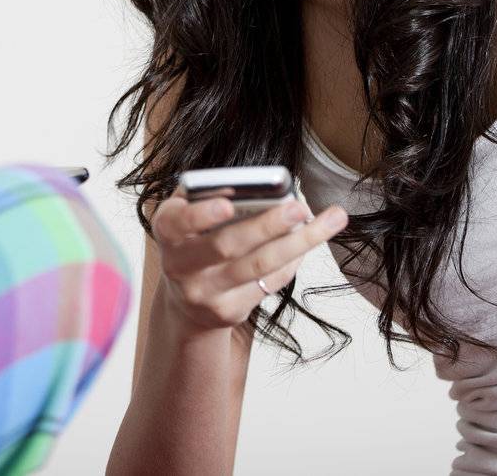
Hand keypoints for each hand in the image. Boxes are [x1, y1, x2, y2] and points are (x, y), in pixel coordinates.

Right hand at [150, 189, 346, 331]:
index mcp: (167, 232)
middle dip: (266, 226)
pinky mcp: (229, 311)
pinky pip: (270, 283)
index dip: (202, 214)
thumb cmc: (194, 237)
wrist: (186, 297)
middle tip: (300, 207)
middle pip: (228, 246)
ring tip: (330, 220)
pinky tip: (312, 239)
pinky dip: (294, 258)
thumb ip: (207, 195)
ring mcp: (204, 293)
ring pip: (258, 267)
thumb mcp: (187, 213)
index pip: (179, 223)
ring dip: (298, 242)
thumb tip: (254, 184)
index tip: (229, 204)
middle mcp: (180, 266)